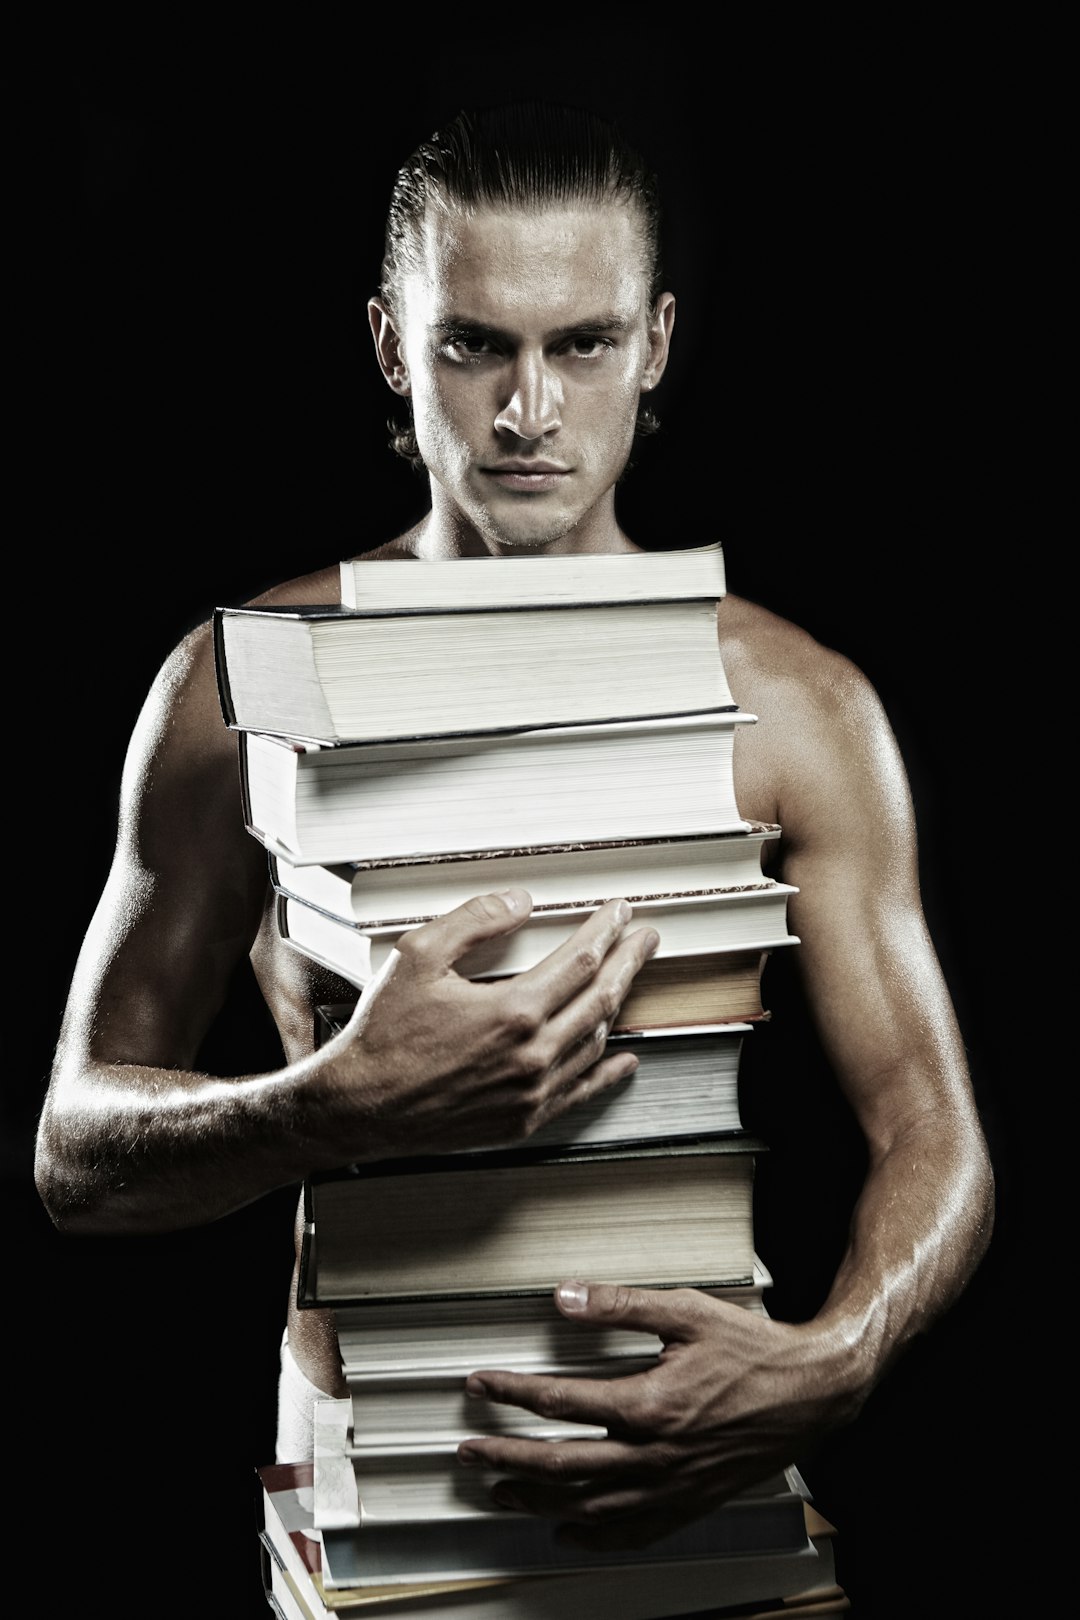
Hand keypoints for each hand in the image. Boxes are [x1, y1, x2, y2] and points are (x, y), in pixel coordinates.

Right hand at [325, 890, 659, 1161]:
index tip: (619, 914)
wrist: (361, 1106)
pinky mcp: (522, 1120)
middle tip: (644, 939)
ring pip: (594, 1041)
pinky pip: (581, 1092)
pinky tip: (623, 1058)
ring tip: (624, 980)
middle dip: (629, 961)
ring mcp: (531, 1092)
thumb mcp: (419, 956)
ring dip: (615, 1006)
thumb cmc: (383, 1036)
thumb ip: (474, 921)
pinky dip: (608, 1072)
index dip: (606, 931)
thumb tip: (518, 903)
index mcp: (513, 1012)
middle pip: (600, 997)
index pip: (581, 960)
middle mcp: (532, 1055)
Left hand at [456, 1280, 862, 1548]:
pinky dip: (594, 1536)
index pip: (559, 1402)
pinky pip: (632, 1532)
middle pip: (561, 1465)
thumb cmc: (754, 1351)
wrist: (812, 1393)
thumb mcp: (685, 1311)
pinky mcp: (689, 1503)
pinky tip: (571, 1532)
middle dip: (506, 1459)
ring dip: (537, 1501)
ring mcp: (671, 1486)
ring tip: (502, 1493)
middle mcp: (653, 1455)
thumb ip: (621, 1306)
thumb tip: (565, 1297)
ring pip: (589, 1506)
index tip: (481, 1384)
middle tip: (470, 1453)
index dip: (511, 1393)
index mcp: (648, 1404)